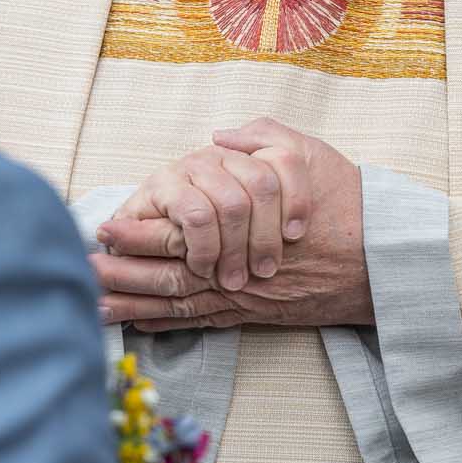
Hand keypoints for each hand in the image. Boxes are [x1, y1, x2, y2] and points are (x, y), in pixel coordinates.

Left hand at [93, 120, 370, 330]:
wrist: (385, 258)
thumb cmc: (347, 202)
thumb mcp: (307, 152)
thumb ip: (261, 137)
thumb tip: (217, 138)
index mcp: (243, 224)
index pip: (178, 232)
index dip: (137, 233)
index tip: (101, 229)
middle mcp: (237, 266)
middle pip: (168, 275)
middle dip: (120, 276)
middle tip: (76, 275)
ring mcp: (243, 296)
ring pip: (177, 304)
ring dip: (132, 305)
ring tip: (88, 306)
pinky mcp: (252, 314)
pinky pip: (200, 322)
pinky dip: (166, 325)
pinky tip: (137, 325)